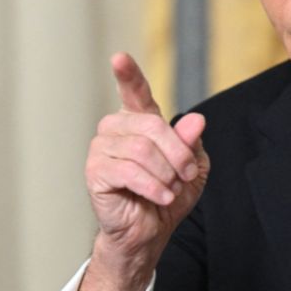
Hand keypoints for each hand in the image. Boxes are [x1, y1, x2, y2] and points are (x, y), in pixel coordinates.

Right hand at [73, 53, 209, 290]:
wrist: (149, 232)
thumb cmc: (168, 195)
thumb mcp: (192, 167)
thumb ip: (192, 143)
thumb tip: (194, 120)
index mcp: (139, 122)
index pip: (134, 92)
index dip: (128, 75)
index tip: (119, 58)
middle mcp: (116, 129)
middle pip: (152, 126)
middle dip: (177, 153)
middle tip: (186, 175)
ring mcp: (101, 149)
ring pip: (141, 150)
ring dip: (165, 174)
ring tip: (170, 190)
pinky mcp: (95, 173)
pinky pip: (128, 171)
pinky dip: (152, 186)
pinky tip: (161, 197)